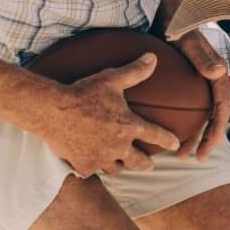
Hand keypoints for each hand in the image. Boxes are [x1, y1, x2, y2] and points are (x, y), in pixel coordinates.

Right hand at [36, 54, 181, 177]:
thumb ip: (134, 71)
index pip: (155, 135)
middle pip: (138, 162)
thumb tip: (153, 58)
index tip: (175, 143)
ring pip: (116, 169)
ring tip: (121, 164)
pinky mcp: (83, 165)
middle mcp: (118, 146)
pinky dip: (93, 168)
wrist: (53, 111)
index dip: (168, 139)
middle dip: (146, 164)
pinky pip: (92, 171)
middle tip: (149, 164)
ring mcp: (100, 158)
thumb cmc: (84, 93)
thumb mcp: (111, 79)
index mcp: (129, 126)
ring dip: (120, 166)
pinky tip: (91, 166)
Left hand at [170, 27, 229, 159]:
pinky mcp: (181, 83)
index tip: (206, 149)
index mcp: (215, 73)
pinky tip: (161, 133)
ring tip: (177, 154)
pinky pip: (182, 107)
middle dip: (204, 140)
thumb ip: (202, 55)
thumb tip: (218, 72)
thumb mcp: (187, 38)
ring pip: (197, 115)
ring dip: (190, 135)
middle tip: (190, 158)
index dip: (216, 130)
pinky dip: (176, 122)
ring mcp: (194, 83)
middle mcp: (207, 80)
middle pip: (211, 117)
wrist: (162, 10)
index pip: (222, 108)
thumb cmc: (177, 22)